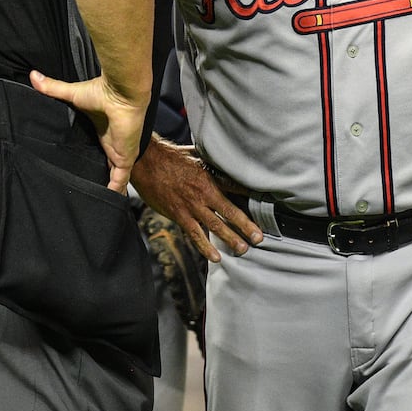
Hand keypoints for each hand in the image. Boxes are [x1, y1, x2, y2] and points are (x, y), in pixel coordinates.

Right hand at [29, 70, 144, 193]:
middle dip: (101, 177)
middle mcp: (113, 144)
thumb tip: (33, 76)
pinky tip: (109, 203)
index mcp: (104, 132)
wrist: (122, 93)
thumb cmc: (102, 92)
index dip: (93, 160)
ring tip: (97, 202)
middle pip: (107, 166)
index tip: (83, 169)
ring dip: (109, 188)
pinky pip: (120, 181)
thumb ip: (53, 88)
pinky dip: (115, 192)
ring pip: (115, 177)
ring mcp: (120, 153)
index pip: (98, 150)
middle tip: (86, 190)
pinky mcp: (124, 159)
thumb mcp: (72, 94)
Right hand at [131, 136, 263, 261]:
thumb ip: (208, 160)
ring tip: (243, 249)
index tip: (265, 204)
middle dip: (246, 225)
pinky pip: (195, 234)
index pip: (235, 187)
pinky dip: (206, 246)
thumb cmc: (168, 156)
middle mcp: (204, 193)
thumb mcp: (194, 153)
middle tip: (259, 238)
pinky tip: (216, 257)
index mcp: (209, 176)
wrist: (146, 163)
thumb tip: (220, 156)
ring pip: (215, 226)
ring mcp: (192, 206)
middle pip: (230, 211)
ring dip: (230, 238)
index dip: (250, 196)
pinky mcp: (179, 215)